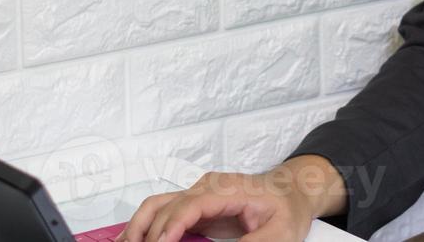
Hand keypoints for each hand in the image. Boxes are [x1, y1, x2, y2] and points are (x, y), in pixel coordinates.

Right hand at [118, 156, 344, 241]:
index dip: (170, 228)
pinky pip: (164, 212)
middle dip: (146, 234)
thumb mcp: (279, 233)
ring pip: (157, 206)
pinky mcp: (196, 204)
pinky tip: (131, 240)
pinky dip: (145, 225)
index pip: (189, 206)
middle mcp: (206, 187)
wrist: (292, 190)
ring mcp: (198, 193)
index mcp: (226, 189)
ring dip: (137, 227)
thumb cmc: (287, 208)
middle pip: (165, 207)